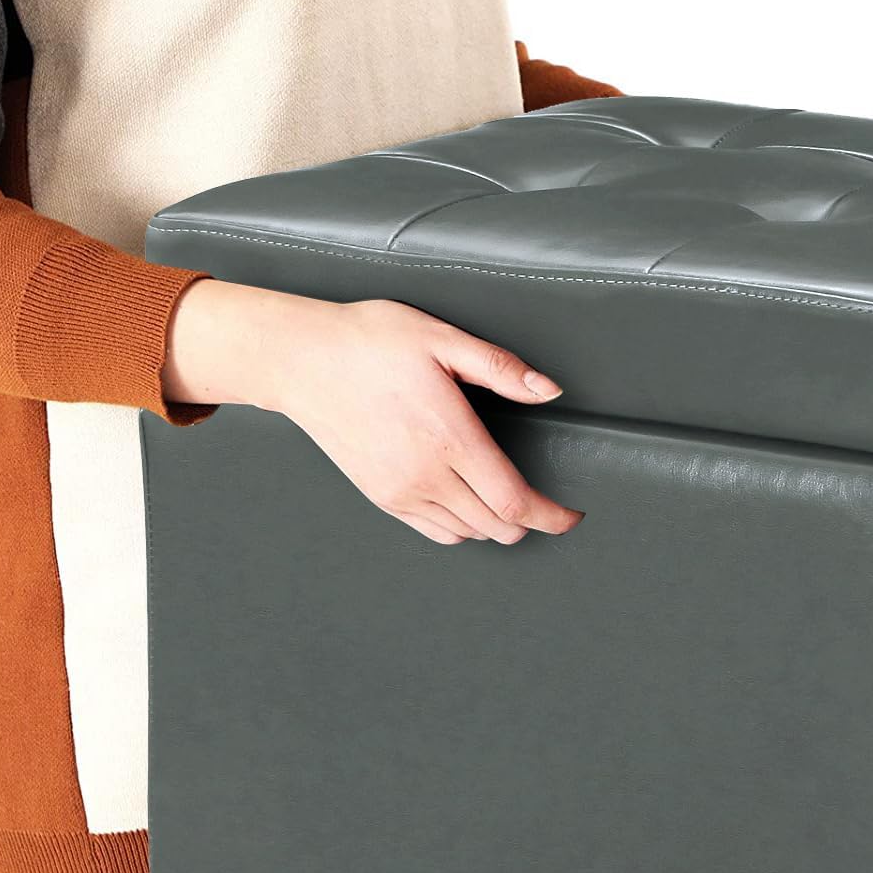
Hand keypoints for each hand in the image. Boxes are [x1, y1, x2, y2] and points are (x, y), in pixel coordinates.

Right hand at [162, 280, 582, 544]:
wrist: (300, 361)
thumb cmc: (369, 341)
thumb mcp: (440, 338)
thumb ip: (500, 368)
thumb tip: (549, 389)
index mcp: (448, 437)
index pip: (514, 502)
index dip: (551, 517)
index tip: (571, 516)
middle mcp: (425, 475)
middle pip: (496, 527)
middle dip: (531, 522)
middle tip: (547, 504)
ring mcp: (399, 491)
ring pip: (467, 534)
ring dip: (496, 524)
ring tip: (509, 499)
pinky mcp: (380, 496)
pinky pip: (434, 532)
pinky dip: (462, 528)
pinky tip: (469, 503)